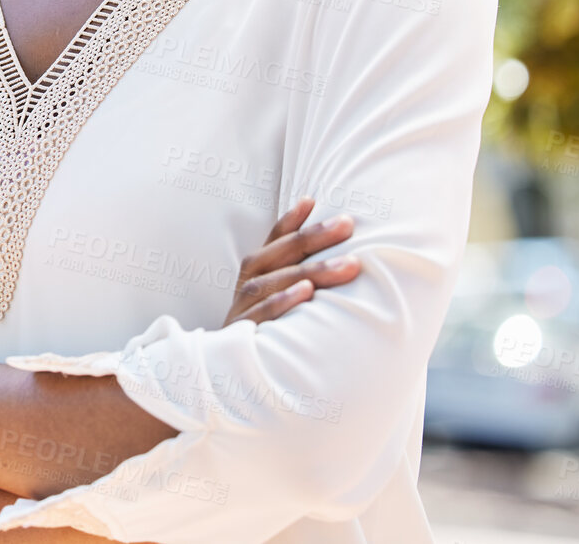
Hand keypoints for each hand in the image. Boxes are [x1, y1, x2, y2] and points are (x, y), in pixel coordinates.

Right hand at [223, 196, 360, 325]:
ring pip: (270, 283)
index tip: (314, 199)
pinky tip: (306, 294)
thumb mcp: (276, 299)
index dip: (290, 221)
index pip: (273, 241)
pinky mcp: (242, 336)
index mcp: (254, 275)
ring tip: (348, 265)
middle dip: (312, 238)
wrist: (230, 379)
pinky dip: (282, 303)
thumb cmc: (266, 331)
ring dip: (308, 271)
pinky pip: (261, 317)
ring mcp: (242, 311)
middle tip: (348, 224)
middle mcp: (246, 287)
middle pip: (275, 255)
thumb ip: (295, 273)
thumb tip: (330, 247)